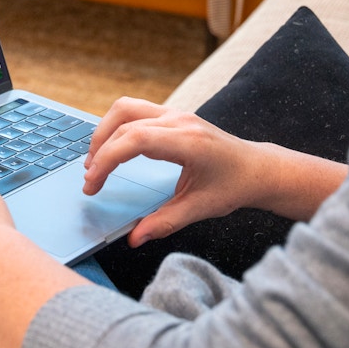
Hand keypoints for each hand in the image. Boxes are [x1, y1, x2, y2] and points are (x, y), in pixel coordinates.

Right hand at [83, 97, 272, 246]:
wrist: (257, 168)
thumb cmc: (234, 186)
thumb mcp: (200, 209)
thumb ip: (164, 223)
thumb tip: (135, 238)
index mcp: (188, 141)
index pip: (135, 139)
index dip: (107, 160)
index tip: (93, 183)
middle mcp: (180, 120)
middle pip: (124, 123)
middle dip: (100, 152)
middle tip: (91, 181)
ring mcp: (175, 113)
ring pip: (126, 108)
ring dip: (104, 131)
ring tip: (95, 161)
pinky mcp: (172, 114)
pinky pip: (135, 110)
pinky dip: (116, 126)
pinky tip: (112, 148)